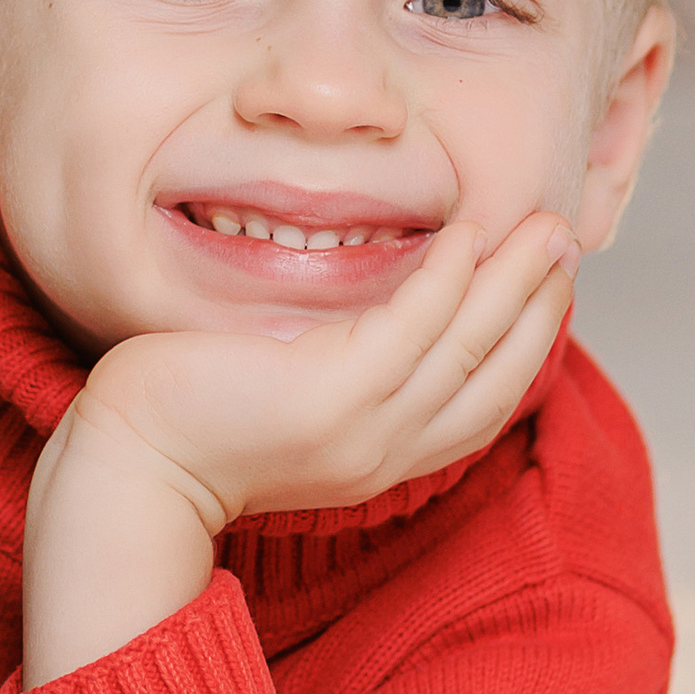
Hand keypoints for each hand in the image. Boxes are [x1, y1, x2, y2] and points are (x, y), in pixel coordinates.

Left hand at [23, 212, 578, 687]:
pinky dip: (447, 281)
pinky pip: (410, 328)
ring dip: (516, 283)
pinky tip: (467, 235)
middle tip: (565, 240)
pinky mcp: (327, 397)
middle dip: (540, 307)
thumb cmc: (189, 423)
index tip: (548, 287)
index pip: (480, 402)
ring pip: (467, 347)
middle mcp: (384, 450)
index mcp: (380, 457)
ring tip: (545, 226)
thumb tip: (359, 324)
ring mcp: (361, 427)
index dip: (524, 345)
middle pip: (492, 375)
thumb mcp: (286, 401)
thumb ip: (334, 372)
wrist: (128, 466)